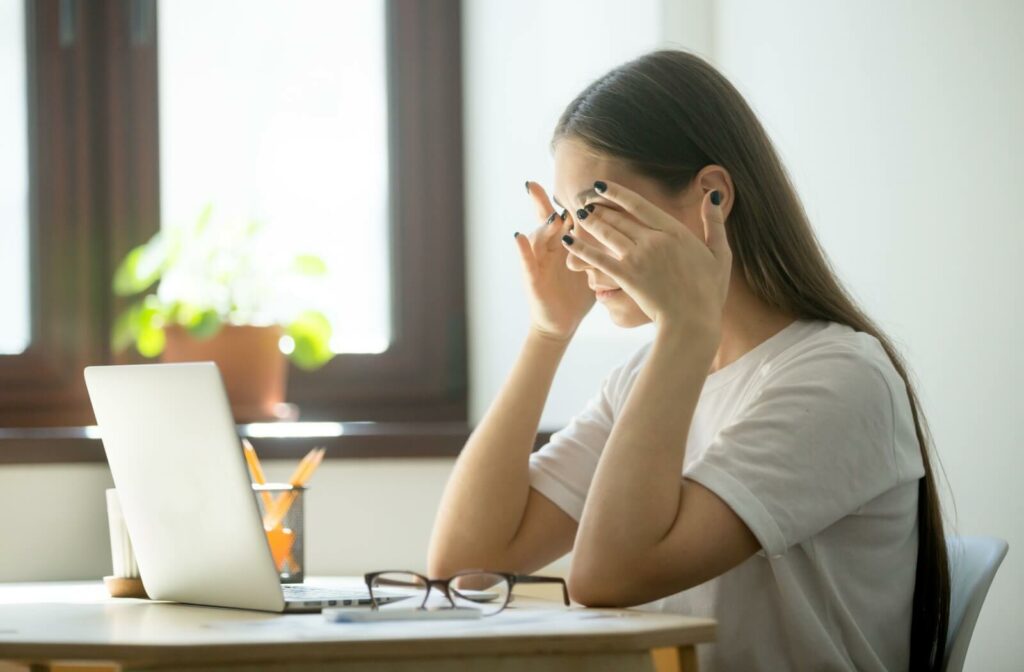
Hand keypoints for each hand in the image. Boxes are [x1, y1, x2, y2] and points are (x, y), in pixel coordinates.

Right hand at [515, 182, 594, 341]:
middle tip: (542, 184)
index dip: (569, 199)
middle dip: (542, 201)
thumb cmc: (577, 294)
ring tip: (553, 215)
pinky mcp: (532, 280)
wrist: (562, 323)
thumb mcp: (592, 265)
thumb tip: (626, 226)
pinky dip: (522, 249)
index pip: (566, 216)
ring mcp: (538, 263)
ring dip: (544, 225)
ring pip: (537, 237)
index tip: (568, 181)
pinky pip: (526, 262)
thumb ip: (600, 245)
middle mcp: (548, 249)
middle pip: (546, 220)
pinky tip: (518, 236)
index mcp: (564, 244)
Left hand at [563, 181, 730, 337]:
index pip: (639, 204)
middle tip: (583, 200)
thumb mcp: (720, 254)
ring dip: (590, 222)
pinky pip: (598, 258)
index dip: (616, 193)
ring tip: (578, 214)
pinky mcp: (626, 277)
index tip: (601, 186)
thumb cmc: (708, 292)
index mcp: (674, 231)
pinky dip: (581, 248)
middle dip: (598, 207)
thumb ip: (714, 224)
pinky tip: (567, 240)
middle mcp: (654, 239)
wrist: (692, 321)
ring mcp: (638, 258)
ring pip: (607, 233)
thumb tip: (714, 196)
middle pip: (619, 217)